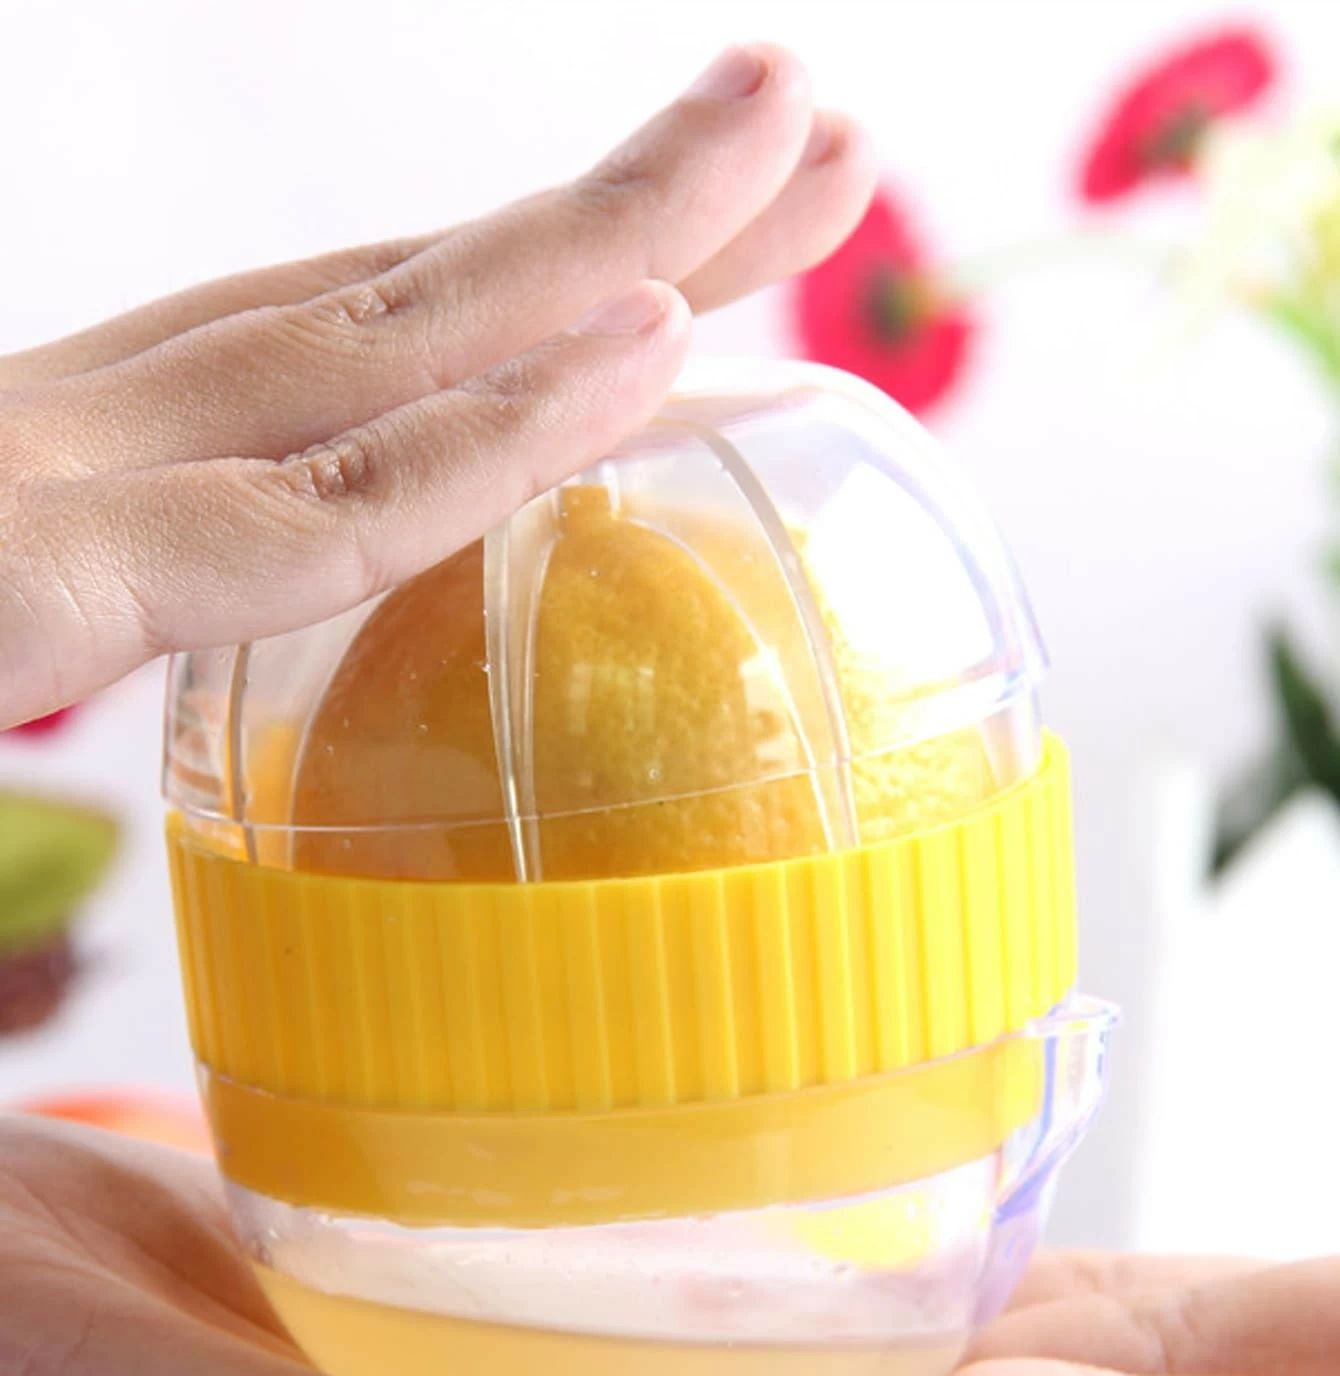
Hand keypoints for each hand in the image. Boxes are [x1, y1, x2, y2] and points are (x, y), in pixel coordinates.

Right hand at [0, 43, 875, 726]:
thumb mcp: (2, 666)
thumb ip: (132, 661)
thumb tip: (236, 732)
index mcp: (97, 475)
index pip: (350, 362)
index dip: (532, 300)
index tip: (693, 266)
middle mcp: (102, 435)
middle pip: (408, 302)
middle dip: (626, 212)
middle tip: (803, 131)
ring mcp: (68, 478)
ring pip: (393, 338)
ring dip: (616, 240)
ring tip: (793, 148)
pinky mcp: (45, 566)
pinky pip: (318, 509)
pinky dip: (493, 430)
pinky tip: (647, 340)